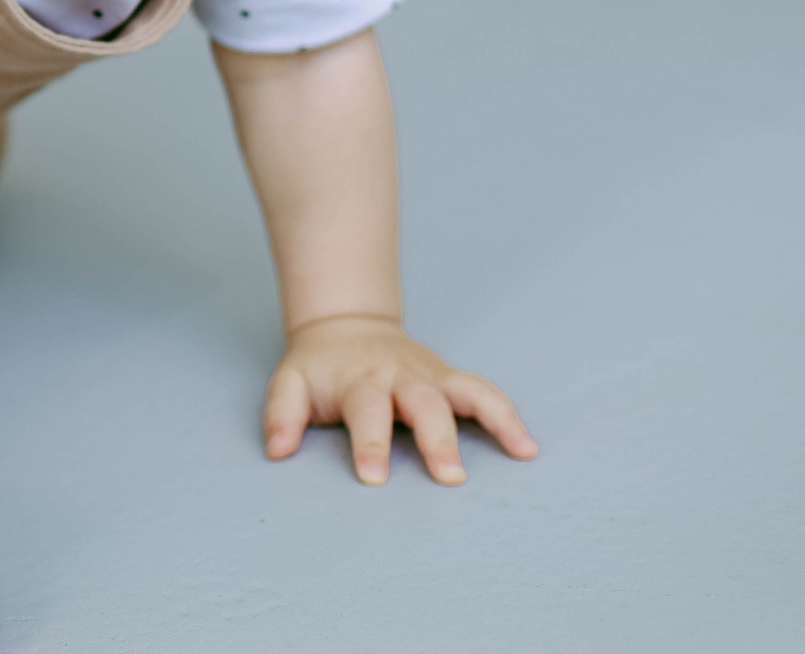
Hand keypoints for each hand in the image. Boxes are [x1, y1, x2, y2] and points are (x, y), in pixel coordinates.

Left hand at [264, 314, 536, 485]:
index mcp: (360, 381)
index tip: (373, 477)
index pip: (366, 411)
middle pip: (423, 404)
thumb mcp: (289, 382)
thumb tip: (277, 450)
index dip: (369, 443)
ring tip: (520, 450)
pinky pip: (484, 393)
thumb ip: (282, 415)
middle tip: (449, 476)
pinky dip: (508, 415)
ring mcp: (430, 376)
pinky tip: (527, 447)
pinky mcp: (450, 379)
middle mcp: (401, 377)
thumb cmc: (319, 367)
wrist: (346, 327)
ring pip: (466, 392)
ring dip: (493, 419)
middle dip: (437, 439)